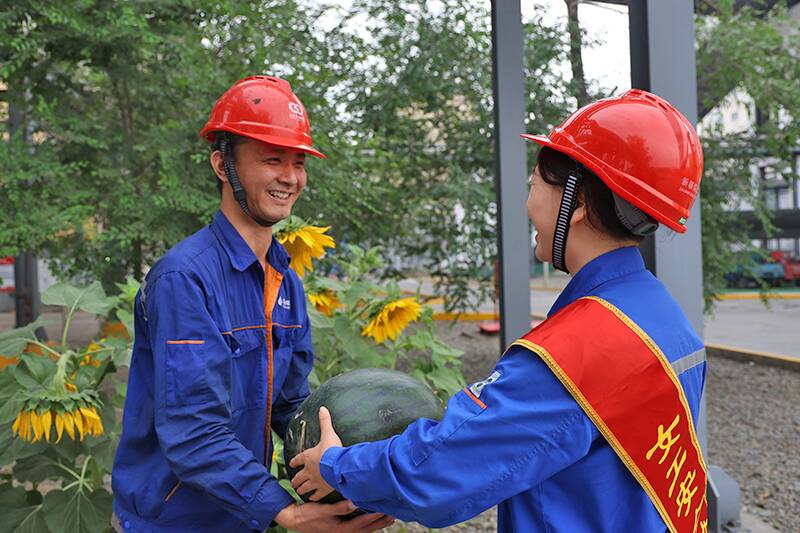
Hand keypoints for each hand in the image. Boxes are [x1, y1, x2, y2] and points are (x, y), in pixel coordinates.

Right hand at [274, 500, 393, 532]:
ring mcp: (341, 532)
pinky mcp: (339, 529)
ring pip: (363, 530)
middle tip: (393, 515)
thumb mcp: (322, 510)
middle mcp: (343, 532)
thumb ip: (339, 508)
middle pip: (366, 529)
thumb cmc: (308, 514)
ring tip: (388, 517)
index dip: (374, 517)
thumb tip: (354, 502)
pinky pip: (357, 528)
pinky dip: (366, 524)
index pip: (362, 523)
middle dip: (379, 523)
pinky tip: (372, 519)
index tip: (385, 509)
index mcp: (340, 529)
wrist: (294, 519)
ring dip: (375, 524)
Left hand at [289, 406, 341, 501]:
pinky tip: (313, 498)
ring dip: (301, 489)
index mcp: (308, 457)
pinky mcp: (323, 489)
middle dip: (295, 480)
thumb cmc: (332, 450)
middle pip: (298, 477)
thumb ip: (325, 421)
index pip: (298, 459)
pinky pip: (316, 496)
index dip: (294, 462)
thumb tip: (322, 408)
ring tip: (299, 491)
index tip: (292, 464)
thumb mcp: (328, 433)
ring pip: (304, 488)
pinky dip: (314, 497)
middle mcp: (309, 471)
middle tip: (293, 483)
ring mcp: (315, 482)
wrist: (338, 466)